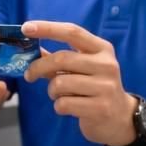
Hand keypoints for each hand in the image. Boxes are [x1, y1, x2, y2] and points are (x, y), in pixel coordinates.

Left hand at [21, 21, 137, 145]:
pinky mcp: (100, 108)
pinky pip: (63, 104)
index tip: (26, 28)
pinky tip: (68, 107)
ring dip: (51, 91)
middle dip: (38, 67)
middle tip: (29, 75)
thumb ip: (59, 59)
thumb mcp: (81, 68)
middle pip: (62, 58)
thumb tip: (30, 49)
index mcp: (102, 49)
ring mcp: (105, 87)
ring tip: (58, 95)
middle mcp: (107, 64)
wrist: (119, 118)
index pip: (72, 32)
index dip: (48, 28)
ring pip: (60, 83)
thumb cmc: (94, 88)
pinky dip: (59, 106)